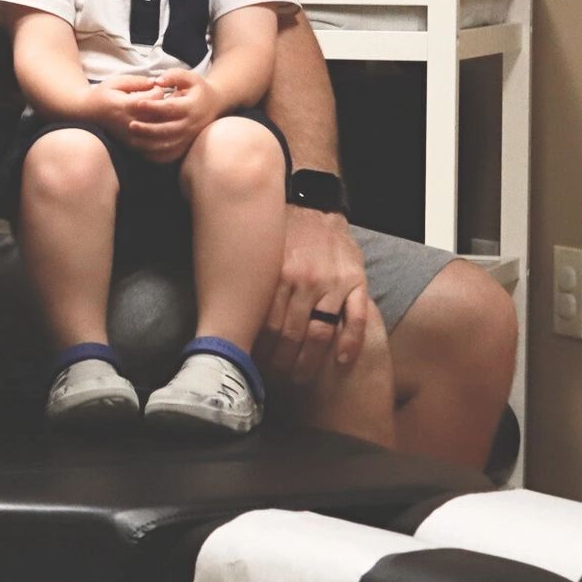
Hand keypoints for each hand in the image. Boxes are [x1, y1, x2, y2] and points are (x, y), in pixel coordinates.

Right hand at [92, 76, 158, 144]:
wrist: (86, 114)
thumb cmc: (102, 95)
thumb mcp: (116, 82)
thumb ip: (137, 81)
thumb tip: (155, 83)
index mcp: (127, 106)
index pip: (156, 96)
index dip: (158, 89)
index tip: (153, 87)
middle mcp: (131, 123)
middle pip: (162, 113)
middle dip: (163, 104)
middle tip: (156, 98)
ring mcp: (132, 136)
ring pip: (160, 127)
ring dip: (162, 118)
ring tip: (155, 109)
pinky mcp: (132, 144)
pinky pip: (154, 140)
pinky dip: (157, 131)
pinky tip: (152, 122)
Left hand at [123, 69, 224, 163]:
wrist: (214, 105)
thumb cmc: (197, 89)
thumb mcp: (189, 77)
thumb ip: (173, 76)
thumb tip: (157, 81)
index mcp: (191, 106)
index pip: (171, 108)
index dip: (154, 107)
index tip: (138, 104)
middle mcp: (191, 124)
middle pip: (168, 130)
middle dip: (148, 129)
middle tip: (131, 125)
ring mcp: (189, 138)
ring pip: (168, 145)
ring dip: (149, 144)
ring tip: (132, 139)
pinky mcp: (186, 147)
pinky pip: (170, 155)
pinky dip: (156, 155)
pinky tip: (141, 149)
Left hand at [258, 205, 372, 383]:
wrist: (312, 202)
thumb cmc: (280, 233)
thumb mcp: (259, 254)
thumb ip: (251, 284)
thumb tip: (224, 317)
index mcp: (276, 274)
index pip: (265, 325)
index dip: (259, 351)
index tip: (253, 366)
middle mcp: (304, 280)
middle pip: (291, 334)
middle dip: (282, 361)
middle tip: (275, 378)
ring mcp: (333, 282)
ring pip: (320, 332)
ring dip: (309, 360)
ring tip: (299, 377)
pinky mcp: (356, 281)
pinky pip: (356, 319)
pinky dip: (349, 344)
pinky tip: (340, 362)